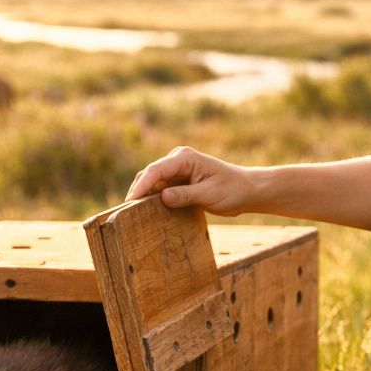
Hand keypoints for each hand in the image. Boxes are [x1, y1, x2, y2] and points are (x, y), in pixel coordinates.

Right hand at [126, 146, 257, 214]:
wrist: (246, 191)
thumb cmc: (232, 190)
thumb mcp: (209, 194)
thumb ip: (186, 195)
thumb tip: (163, 197)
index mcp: (185, 158)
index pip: (156, 170)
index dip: (142, 185)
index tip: (130, 201)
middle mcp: (178, 159)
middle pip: (150, 174)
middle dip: (137, 190)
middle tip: (124, 211)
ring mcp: (177, 169)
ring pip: (152, 181)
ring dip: (143, 195)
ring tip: (130, 212)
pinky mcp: (178, 180)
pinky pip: (160, 188)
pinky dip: (152, 198)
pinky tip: (145, 212)